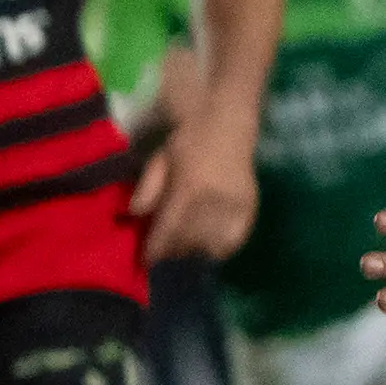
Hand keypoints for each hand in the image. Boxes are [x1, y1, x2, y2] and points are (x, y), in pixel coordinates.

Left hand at [134, 120, 258, 264]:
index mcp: (189, 187)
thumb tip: (135, 215)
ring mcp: (235, 205)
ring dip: (194, 251)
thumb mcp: (158, 161)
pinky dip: (220, 248)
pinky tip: (209, 248)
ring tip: (183, 249)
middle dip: (174, 251)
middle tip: (163, 253)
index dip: (157, 248)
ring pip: (212, 244)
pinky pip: (235, 239)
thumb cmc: (186, 142)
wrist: (225, 124)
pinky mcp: (250, 207)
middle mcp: (215, 200)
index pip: (169, 229)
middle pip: (190, 241)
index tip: (147, 260)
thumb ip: (147, 189)